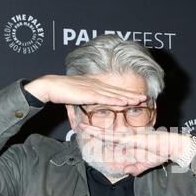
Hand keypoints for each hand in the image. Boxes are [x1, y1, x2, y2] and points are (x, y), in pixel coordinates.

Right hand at [23, 74, 146, 105]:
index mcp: (95, 86)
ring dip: (128, 97)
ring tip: (139, 100)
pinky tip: (124, 102)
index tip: (136, 97)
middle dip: (132, 95)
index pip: (114, 91)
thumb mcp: (77, 98)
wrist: (50, 86)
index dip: (126, 94)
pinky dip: (115, 100)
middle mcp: (97, 85)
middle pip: (118, 91)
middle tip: (144, 98)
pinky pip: (105, 98)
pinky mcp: (88, 93)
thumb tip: (91, 109)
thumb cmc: (61, 92)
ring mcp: (93, 88)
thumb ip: (85, 102)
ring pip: (114, 94)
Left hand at [79, 123, 191, 175]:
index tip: (89, 137)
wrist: (172, 147)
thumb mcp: (145, 164)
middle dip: (93, 131)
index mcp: (129, 144)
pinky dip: (103, 134)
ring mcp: (128, 137)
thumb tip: (127, 172)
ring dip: (93, 131)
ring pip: (106, 134)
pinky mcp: (131, 138)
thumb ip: (136, 168)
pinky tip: (93, 132)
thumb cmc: (161, 153)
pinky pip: (113, 137)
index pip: (111, 141)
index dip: (100, 138)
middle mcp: (126, 139)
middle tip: (79, 127)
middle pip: (105, 135)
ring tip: (81, 127)